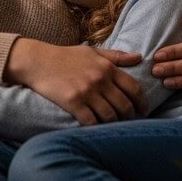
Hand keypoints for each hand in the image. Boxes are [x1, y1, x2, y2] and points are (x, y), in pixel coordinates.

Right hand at [6, 39, 145, 125]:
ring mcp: (86, 92)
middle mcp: (100, 80)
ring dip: (114, 124)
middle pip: (124, 105)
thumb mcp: (93, 52)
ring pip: (110, 116)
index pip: (134, 88)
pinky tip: (96, 128)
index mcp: (108, 68)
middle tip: (129, 122)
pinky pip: (90, 121)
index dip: (142, 103)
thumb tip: (139, 57)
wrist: (37, 61)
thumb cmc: (66, 56)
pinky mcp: (72, 102)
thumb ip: (117, 56)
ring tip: (113, 126)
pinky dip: (96, 127)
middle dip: (130, 117)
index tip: (143, 111)